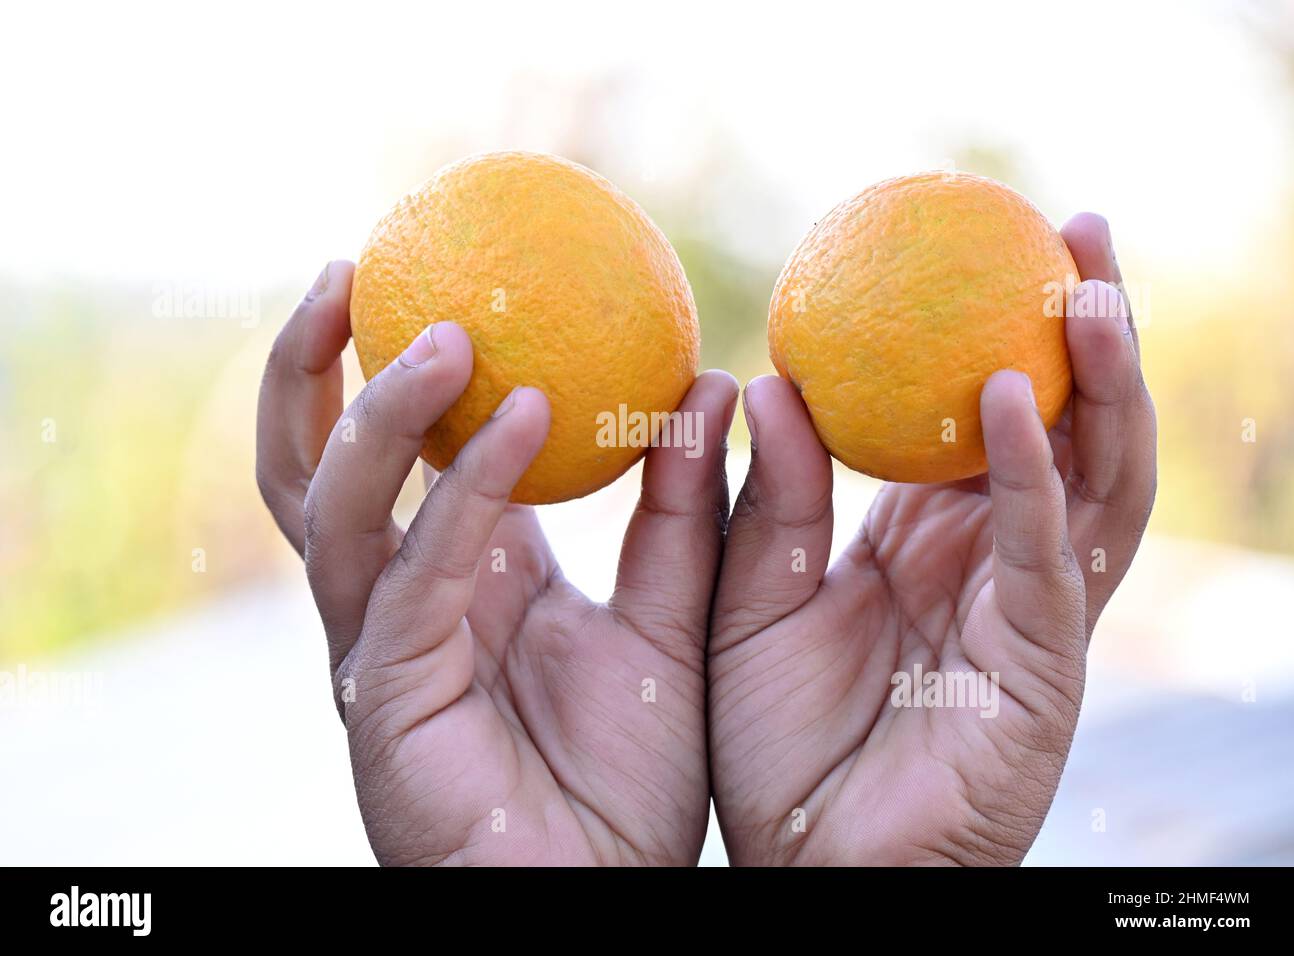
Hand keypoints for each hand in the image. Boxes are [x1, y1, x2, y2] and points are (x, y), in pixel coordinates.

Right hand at [256, 261, 736, 864]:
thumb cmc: (633, 774)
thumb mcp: (670, 617)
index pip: (399, 453)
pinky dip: (460, 492)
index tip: (435, 272)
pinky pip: (417, 574)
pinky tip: (520, 420)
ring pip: (333, 508)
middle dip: (309, 365)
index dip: (391, 364)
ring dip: (375, 411)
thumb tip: (705, 382)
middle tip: (346, 267)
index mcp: (458, 573)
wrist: (609, 896)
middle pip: (311, 465)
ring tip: (439, 331)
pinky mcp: (388, 700)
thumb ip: (680, 511)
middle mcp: (399, 599)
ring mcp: (382, 649)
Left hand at [708, 214, 1156, 864]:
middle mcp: (997, 563)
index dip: (1001, 331)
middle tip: (1077, 230)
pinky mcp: (1041, 673)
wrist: (800, 866)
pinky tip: (1015, 400)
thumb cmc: (772, 740)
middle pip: (1068, 429)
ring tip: (1090, 287)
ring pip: (1094, 482)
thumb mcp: (754, 598)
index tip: (987, 237)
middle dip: (1087, 332)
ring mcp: (1030, 615)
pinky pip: (1042, 561)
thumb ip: (773, 500)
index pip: (988, 418)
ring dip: (1100, 384)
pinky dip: (1032, 480)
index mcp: (934, 538)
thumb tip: (765, 380)